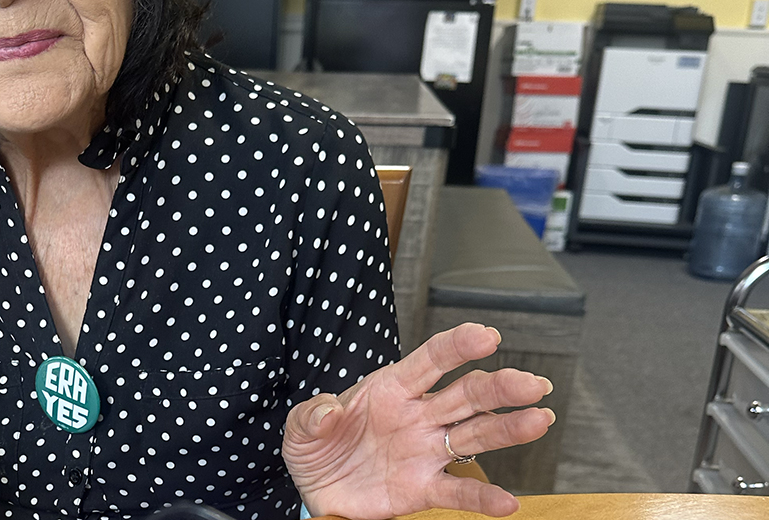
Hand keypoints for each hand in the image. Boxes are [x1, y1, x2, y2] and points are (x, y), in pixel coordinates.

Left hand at [283, 323, 554, 518]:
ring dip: (508, 428)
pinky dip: (483, 497)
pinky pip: (459, 492)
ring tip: (539, 420)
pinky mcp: (423, 488)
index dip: (457, 346)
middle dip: (500, 386)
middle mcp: (417, 415)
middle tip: (532, 383)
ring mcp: (425, 451)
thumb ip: (312, 414)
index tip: (486, 336)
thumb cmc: (316, 444)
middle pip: (465, 395)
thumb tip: (327, 411)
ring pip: (474, 435)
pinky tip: (508, 503)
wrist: (316, 488)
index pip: (430, 360)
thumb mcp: (301, 424)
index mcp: (390, 388)